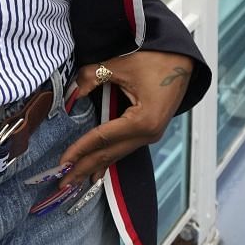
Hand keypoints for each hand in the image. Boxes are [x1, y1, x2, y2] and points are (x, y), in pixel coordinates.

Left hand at [50, 51, 194, 203]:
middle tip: (62, 184)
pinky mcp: (148, 132)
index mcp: (143, 121)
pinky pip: (123, 149)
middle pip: (109, 154)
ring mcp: (150, 136)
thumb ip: (92, 76)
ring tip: (73, 182)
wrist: (183, 61)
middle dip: (83, 168)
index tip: (62, 162)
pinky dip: (107, 160)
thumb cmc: (156, 60)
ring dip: (93, 167)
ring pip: (116, 155)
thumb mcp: (120, 65)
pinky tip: (95, 175)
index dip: (80, 149)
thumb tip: (72, 91)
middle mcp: (148, 134)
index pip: (103, 138)